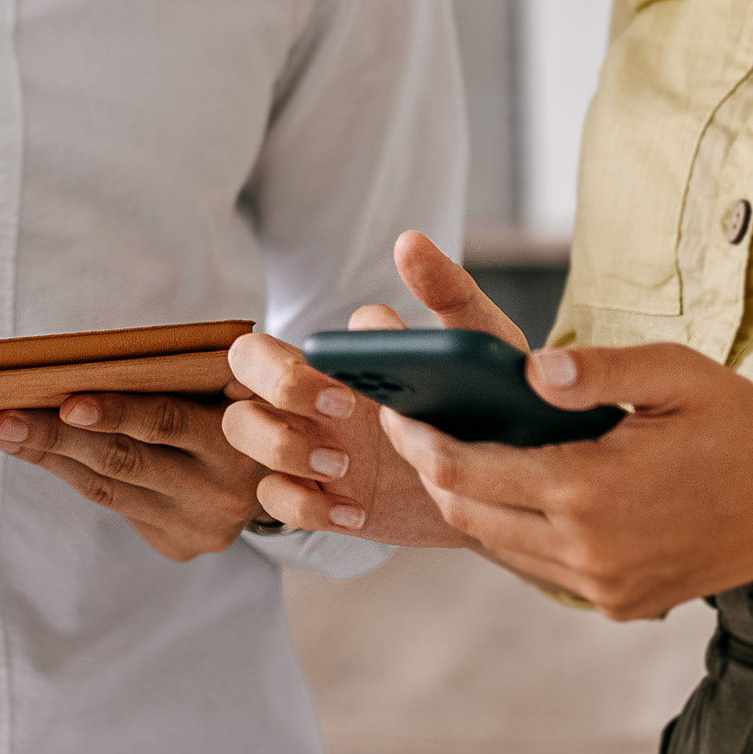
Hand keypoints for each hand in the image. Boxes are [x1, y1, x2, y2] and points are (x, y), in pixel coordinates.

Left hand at [0, 388, 273, 560]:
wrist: (295, 472)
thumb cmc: (248, 402)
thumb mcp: (244, 379)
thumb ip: (192, 370)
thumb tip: (89, 360)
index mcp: (241, 439)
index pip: (168, 422)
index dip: (115, 412)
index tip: (64, 399)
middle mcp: (222, 491)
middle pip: (123, 461)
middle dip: (55, 438)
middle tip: (2, 419)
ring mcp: (201, 526)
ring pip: (110, 488)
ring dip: (50, 458)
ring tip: (4, 431)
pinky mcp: (182, 546)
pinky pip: (117, 507)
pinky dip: (74, 475)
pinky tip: (39, 452)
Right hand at [221, 232, 530, 547]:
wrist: (511, 485)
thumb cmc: (488, 403)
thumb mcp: (480, 343)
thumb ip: (447, 290)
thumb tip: (409, 242)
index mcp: (341, 357)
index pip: (287, 339)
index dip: (310, 360)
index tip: (357, 385)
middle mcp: (312, 395)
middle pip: (241, 366)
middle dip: (275, 384)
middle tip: (339, 409)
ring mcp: (308, 444)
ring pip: (240, 427)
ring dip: (279, 447)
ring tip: (343, 466)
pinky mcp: (319, 496)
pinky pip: (271, 498)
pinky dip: (304, 506)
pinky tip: (352, 511)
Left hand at [379, 340, 752, 620]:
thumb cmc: (739, 424)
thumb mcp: (675, 373)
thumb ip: (597, 367)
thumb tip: (528, 371)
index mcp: (592, 491)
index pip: (469, 471)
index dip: (421, 441)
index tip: (395, 411)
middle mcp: (589, 551)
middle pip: (470, 514)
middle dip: (432, 471)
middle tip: (412, 428)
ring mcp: (603, 587)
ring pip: (498, 547)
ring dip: (468, 503)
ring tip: (451, 455)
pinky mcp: (619, 605)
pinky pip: (537, 569)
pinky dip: (512, 532)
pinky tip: (510, 491)